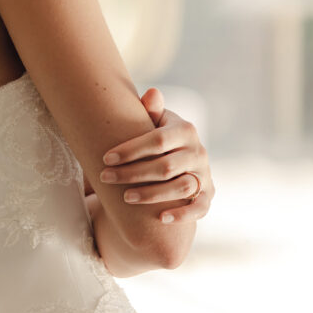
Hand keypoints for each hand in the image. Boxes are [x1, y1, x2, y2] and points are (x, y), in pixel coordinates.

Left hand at [86, 87, 213, 224]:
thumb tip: (152, 93)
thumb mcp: (155, 123)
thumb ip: (151, 110)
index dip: (131, 150)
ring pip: (180, 188)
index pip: (158, 140)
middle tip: (105, 178)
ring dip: (152, 194)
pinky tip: (161, 218)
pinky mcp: (208, 196)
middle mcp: (199, 152)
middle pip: (166, 166)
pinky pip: (199, 208)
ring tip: (125, 198)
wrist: (179, 160)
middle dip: (133, 173)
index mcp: (185, 130)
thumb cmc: (158, 139)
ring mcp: (204, 175)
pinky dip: (182, 214)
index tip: (105, 158)